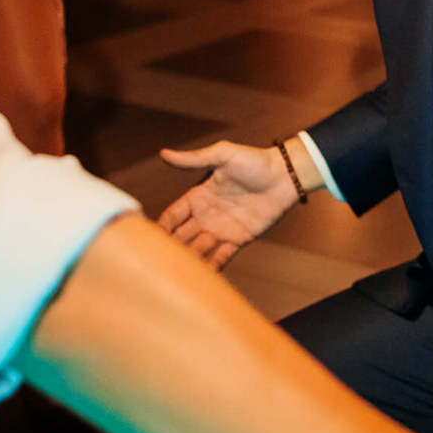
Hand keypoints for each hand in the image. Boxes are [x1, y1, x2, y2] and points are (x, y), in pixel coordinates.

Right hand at [156, 141, 301, 267]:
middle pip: (181, 237)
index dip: (160, 227)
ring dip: (189, 260)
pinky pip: (222, 256)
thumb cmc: (255, 161)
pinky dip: (213, 267)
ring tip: (175, 275)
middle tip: (156, 264)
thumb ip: (194, 159)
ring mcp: (222, 229)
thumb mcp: (223, 155)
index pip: (172, 216)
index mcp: (198, 197)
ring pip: (198, 249)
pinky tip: (203, 278)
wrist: (285, 176)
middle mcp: (206, 216)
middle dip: (170, 249)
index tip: (147, 240)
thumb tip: (164, 154)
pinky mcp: (239, 239)